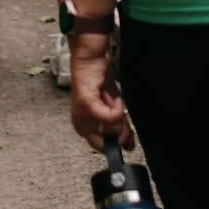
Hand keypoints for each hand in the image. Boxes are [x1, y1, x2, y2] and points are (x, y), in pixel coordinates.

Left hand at [69, 34, 133, 151]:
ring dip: (118, 116)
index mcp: (85, 128)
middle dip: (120, 131)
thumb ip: (119, 127)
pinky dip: (117, 108)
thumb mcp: (112, 108)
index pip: (102, 148)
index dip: (116, 145)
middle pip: (107, 142)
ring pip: (111, 130)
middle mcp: (80, 124)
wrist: (90, 60)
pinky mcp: (86, 105)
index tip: (126, 141)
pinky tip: (114, 99)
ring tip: (113, 102)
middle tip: (121, 115)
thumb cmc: (99, 82)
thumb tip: (128, 145)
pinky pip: (109, 117)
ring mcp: (82, 116)